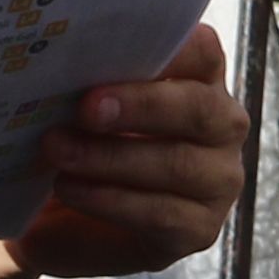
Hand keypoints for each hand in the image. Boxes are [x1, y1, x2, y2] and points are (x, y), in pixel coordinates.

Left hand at [0, 28, 249, 278]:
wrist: (57, 222)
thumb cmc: (77, 145)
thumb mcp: (79, 108)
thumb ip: (88, 82)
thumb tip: (58, 57)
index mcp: (198, 80)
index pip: (203, 52)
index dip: (171, 48)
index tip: (118, 47)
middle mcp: (220, 127)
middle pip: (199, 107)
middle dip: (140, 105)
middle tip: (85, 108)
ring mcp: (216, 181)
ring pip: (179, 164)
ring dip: (112, 157)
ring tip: (58, 151)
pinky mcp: (198, 230)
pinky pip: (162, 214)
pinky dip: (110, 200)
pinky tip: (71, 190)